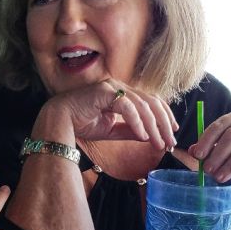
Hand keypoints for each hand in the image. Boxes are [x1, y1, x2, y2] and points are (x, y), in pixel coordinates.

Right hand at [44, 80, 177, 149]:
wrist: (58, 120)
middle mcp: (119, 86)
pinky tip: (142, 136)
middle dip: (163, 123)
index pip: (150, 100)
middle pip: (151, 102)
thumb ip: (129, 130)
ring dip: (153, 126)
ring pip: (142, 105)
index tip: (172, 132)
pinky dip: (137, 123)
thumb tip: (149, 136)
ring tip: (159, 143)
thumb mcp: (111, 130)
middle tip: (171, 142)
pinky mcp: (105, 92)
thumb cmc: (81, 123)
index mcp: (121, 92)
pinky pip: (127, 107)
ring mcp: (112, 87)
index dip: (165, 115)